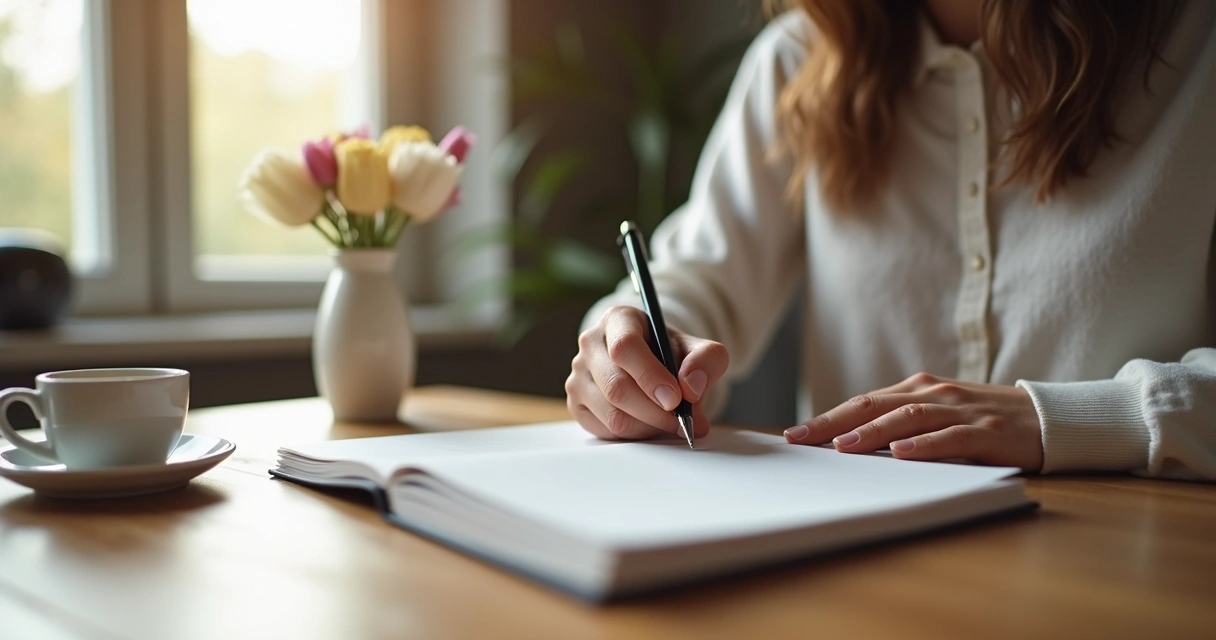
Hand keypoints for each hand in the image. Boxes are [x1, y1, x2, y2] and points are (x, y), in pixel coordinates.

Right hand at [566, 306, 728, 439]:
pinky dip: (635, 435)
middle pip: (617, 387)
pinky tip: (650, 424)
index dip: (650, 376)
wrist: (653, 364)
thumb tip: (691, 387)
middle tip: (682, 421)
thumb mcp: (697, 349)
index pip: (625, 347)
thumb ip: (705, 361)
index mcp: (618, 320)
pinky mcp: (576, 404)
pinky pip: (606, 431)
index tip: (675, 399)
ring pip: (612, 415)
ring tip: (670, 422)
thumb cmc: (670, 353)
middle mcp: (590, 344)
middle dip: (655, 412)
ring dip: (649, 427)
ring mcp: (578, 375)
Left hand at [783, 373, 1043, 470]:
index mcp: (919, 389)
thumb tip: (854, 447)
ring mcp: (961, 409)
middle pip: (874, 406)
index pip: (863, 403)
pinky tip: (901, 454)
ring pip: (907, 418)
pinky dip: (924, 445)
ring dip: (873, 433)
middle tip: (800, 440)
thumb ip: (904, 425)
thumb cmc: (987, 421)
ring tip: (842, 447)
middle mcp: (935, 393)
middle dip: (833, 423)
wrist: (1050, 418)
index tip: (794, 435)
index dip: (827, 417)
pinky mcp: (987, 430)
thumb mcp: (940, 417)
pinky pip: (951, 437)